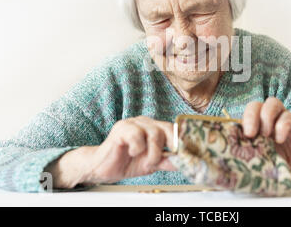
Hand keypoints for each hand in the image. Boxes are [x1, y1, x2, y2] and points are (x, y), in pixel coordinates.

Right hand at [46, 116, 175, 187]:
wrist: (103, 167)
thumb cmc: (127, 162)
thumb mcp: (152, 164)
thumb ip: (167, 161)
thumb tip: (185, 162)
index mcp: (154, 127)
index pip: (173, 129)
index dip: (182, 141)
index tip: (187, 154)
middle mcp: (145, 122)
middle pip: (167, 128)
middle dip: (169, 147)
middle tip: (162, 161)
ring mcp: (133, 123)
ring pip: (154, 133)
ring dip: (153, 153)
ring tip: (147, 162)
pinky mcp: (121, 129)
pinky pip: (137, 135)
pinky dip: (138, 148)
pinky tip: (131, 153)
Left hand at [242, 97, 290, 181]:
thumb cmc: (277, 161)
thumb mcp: (259, 156)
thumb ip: (247, 149)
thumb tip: (230, 150)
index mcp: (256, 125)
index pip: (245, 113)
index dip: (243, 120)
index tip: (243, 135)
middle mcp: (269, 118)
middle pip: (256, 104)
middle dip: (251, 116)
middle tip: (250, 134)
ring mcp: (283, 119)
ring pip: (273, 103)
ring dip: (266, 117)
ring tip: (266, 136)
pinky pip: (289, 117)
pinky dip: (282, 127)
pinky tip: (279, 140)